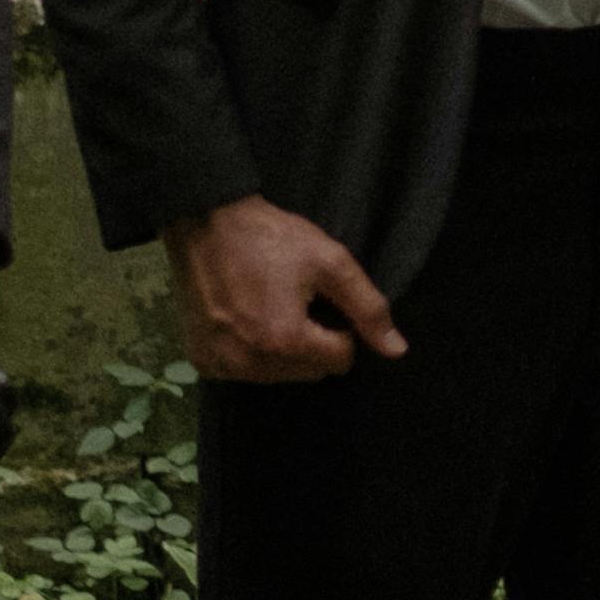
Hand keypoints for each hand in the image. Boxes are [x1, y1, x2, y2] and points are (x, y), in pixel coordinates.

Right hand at [166, 194, 404, 382]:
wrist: (206, 223)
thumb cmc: (271, 238)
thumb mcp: (330, 261)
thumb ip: (368, 308)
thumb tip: (397, 351)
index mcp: (287, 341)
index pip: (340, 360)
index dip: (340, 330)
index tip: (321, 301)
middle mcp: (252, 363)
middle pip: (310, 372)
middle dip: (312, 344)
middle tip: (294, 302)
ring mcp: (223, 365)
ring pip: (278, 376)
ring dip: (282, 352)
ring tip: (268, 308)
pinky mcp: (203, 361)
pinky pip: (243, 372)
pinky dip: (249, 354)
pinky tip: (244, 320)